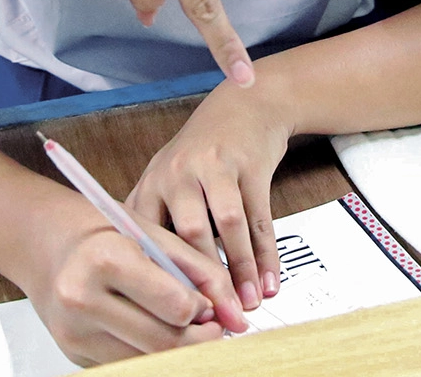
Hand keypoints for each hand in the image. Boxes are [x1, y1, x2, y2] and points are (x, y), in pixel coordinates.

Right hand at [22, 196, 239, 364]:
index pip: (176, 306)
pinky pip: (128, 364)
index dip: (205, 310)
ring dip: (176, 348)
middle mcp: (83, 298)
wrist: (48, 244)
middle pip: (165, 343)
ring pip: (149, 360)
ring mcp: (74, 332)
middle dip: (199, 338)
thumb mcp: (156, 236)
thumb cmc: (104, 232)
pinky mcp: (74, 354)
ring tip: (180, 324)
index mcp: (106, 259)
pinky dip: (148, 352)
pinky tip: (149, 328)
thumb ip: (201, 271)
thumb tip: (237, 315)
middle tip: (211, 325)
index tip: (212, 306)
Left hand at [129, 82, 291, 310]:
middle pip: (190, 234)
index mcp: (154, 182)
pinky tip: (270, 282)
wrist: (245, 103)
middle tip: (217, 317)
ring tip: (248, 304)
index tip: (174, 314)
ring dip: (241, 271)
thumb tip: (152, 283)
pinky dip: (266, 254)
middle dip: (205, 281)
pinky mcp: (251, 165)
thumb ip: (157, 222)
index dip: (162, 278)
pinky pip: (260, 218)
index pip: (150, 238)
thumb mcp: (167, 176)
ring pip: (228, 227)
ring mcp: (217, 166)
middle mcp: (181, 172)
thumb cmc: (202, 149)